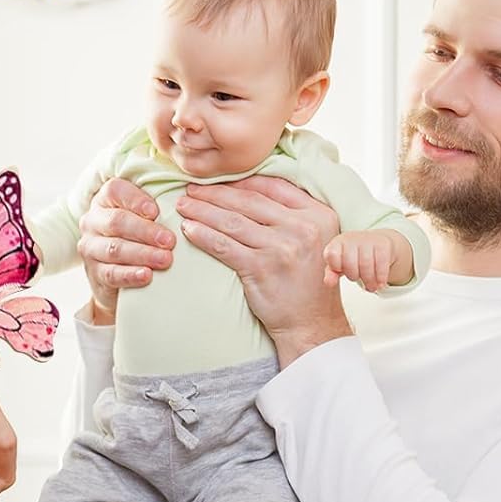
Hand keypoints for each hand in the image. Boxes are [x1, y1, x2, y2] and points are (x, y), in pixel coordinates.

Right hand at [77, 177, 174, 321]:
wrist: (118, 273)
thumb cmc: (138, 236)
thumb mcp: (142, 216)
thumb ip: (156, 205)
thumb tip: (188, 198)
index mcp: (104, 200)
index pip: (114, 191)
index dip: (135, 200)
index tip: (156, 211)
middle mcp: (93, 221)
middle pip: (117, 222)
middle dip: (146, 231)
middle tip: (170, 240)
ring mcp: (90, 248)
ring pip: (114, 249)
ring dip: (142, 254)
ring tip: (166, 260)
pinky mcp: (95, 273)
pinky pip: (111, 273)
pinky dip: (130, 275)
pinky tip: (147, 276)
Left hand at [176, 175, 351, 364]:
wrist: (312, 322)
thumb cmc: (308, 280)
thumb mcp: (315, 238)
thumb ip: (294, 213)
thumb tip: (253, 187)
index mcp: (317, 214)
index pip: (272, 186)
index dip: (240, 180)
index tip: (217, 179)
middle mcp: (302, 227)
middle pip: (248, 201)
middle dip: (214, 193)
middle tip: (191, 190)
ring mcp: (281, 248)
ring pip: (232, 222)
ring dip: (202, 211)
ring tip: (183, 206)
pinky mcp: (260, 268)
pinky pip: (223, 246)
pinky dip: (203, 235)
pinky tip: (188, 230)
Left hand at [323, 229, 403, 291]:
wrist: (378, 242)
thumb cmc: (355, 256)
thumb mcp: (340, 263)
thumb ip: (331, 273)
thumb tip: (328, 283)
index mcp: (337, 242)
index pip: (331, 255)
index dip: (336, 267)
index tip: (341, 270)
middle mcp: (352, 238)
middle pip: (349, 264)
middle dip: (353, 276)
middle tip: (359, 280)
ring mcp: (368, 240)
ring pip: (366, 265)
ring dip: (369, 281)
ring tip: (371, 287)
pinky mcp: (383, 244)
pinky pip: (381, 264)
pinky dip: (381, 278)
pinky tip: (381, 284)